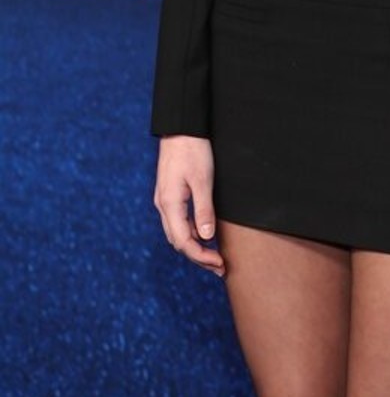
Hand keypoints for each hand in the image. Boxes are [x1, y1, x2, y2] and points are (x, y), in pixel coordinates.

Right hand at [154, 135, 224, 275]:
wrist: (181, 129)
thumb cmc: (193, 151)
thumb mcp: (203, 180)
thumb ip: (204, 210)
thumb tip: (206, 237)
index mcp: (170, 205)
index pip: (183, 242)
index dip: (201, 257)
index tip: (220, 264)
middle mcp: (163, 206)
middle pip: (179, 242)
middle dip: (199, 257)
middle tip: (220, 267)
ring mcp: (165, 201)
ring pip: (177, 234)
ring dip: (195, 247)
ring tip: (215, 258)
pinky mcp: (170, 196)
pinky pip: (178, 222)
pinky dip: (191, 234)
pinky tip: (205, 237)